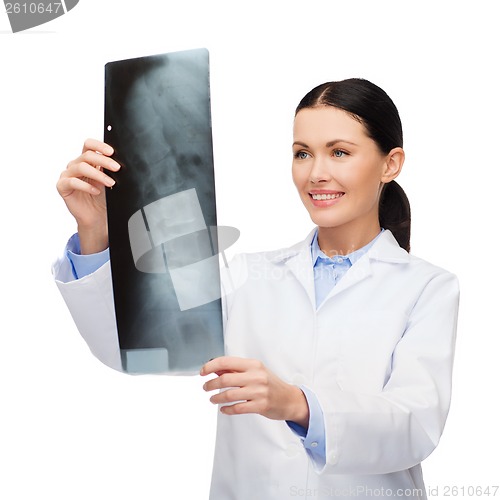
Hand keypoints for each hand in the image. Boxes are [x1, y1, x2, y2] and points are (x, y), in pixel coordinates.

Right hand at [56, 139, 120, 253]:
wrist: (98, 217)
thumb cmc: (103, 199)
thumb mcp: (110, 181)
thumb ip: (110, 170)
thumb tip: (119, 163)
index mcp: (87, 161)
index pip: (89, 145)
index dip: (99, 145)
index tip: (111, 152)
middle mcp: (76, 165)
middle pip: (87, 155)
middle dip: (104, 160)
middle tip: (116, 168)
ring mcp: (68, 175)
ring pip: (81, 167)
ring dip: (98, 174)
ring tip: (110, 183)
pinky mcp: (62, 186)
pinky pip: (72, 181)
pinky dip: (86, 186)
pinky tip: (96, 191)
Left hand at [200, 356, 309, 427]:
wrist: (289, 399)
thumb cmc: (270, 384)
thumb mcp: (254, 371)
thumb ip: (235, 370)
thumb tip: (214, 368)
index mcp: (253, 364)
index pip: (226, 362)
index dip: (211, 366)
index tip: (203, 371)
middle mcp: (256, 376)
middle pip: (225, 379)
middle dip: (211, 384)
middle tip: (205, 387)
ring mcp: (259, 391)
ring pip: (229, 395)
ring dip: (216, 398)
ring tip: (212, 399)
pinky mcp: (260, 405)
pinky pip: (238, 408)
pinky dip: (227, 409)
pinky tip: (223, 409)